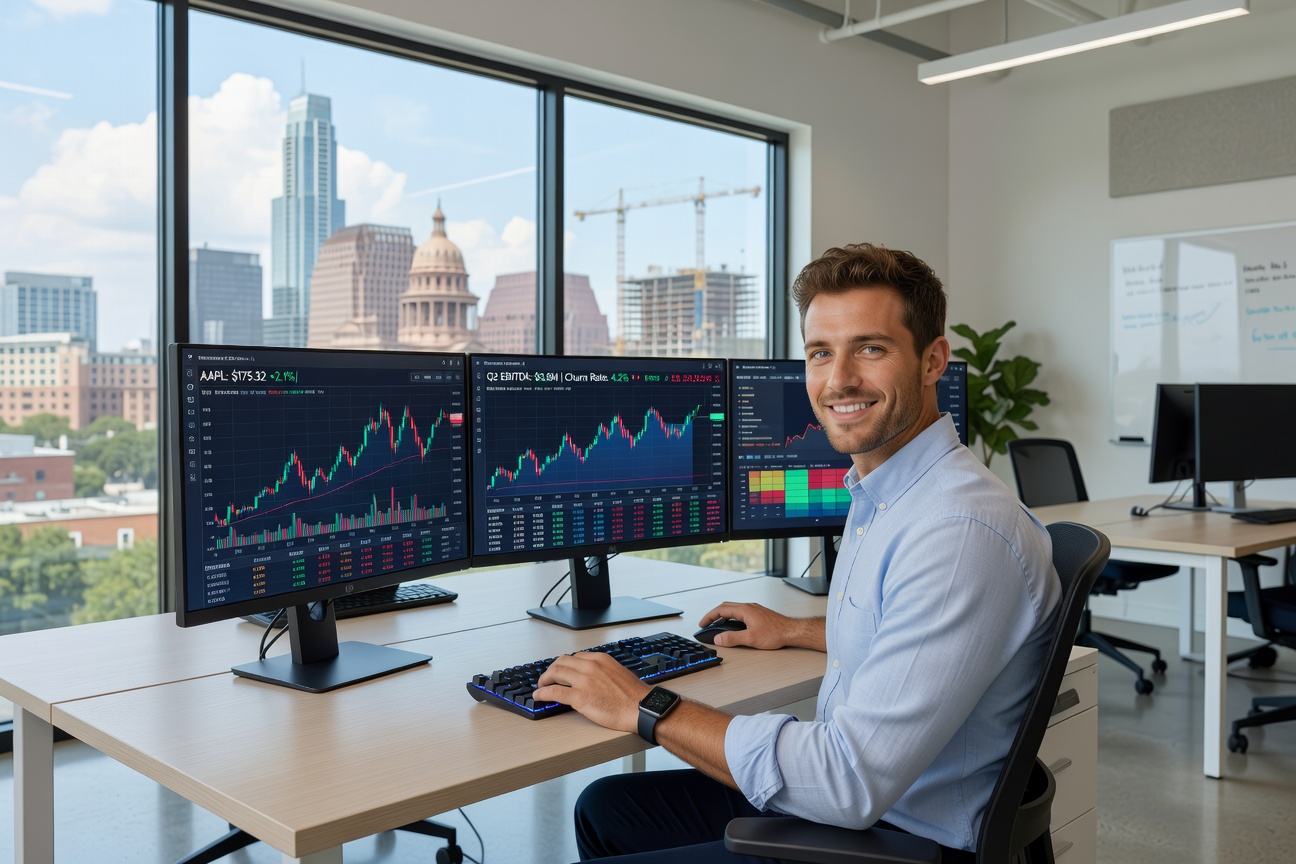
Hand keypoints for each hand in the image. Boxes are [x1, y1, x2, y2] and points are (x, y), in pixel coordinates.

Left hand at [534, 651, 650, 731]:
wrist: (641, 708)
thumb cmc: (634, 695)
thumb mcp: (619, 673)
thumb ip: (604, 671)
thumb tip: (595, 677)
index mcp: (600, 659)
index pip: (574, 657)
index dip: (564, 664)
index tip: (560, 670)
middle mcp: (590, 666)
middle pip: (561, 662)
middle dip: (551, 669)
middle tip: (547, 677)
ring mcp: (583, 681)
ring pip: (555, 673)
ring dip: (544, 679)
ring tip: (541, 686)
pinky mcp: (579, 697)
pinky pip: (554, 692)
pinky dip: (543, 693)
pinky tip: (539, 696)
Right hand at [697, 602, 800, 648]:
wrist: (792, 631)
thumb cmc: (776, 633)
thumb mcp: (751, 638)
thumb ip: (732, 638)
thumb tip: (718, 638)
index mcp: (744, 610)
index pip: (721, 610)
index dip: (709, 616)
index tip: (702, 623)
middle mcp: (749, 607)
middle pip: (726, 607)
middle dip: (714, 615)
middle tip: (707, 624)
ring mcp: (754, 609)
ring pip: (734, 609)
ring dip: (723, 616)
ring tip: (717, 625)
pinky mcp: (759, 614)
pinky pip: (741, 612)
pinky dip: (732, 617)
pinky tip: (734, 625)